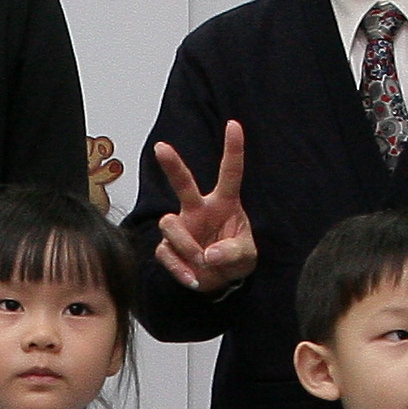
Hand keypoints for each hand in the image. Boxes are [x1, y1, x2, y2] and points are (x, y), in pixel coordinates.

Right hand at [149, 125, 257, 294]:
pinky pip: (166, 253)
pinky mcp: (168, 247)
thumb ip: (233, 253)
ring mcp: (181, 227)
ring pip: (170, 224)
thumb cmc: (234, 258)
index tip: (234, 125)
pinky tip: (194, 278)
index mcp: (224, 203)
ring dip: (187, 246)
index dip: (233, 149)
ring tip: (204, 263)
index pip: (230, 173)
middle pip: (184, 183)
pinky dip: (180, 269)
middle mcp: (199, 210)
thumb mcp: (246, 257)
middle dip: (172, 165)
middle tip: (161, 148)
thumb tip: (210, 254)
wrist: (219, 283)